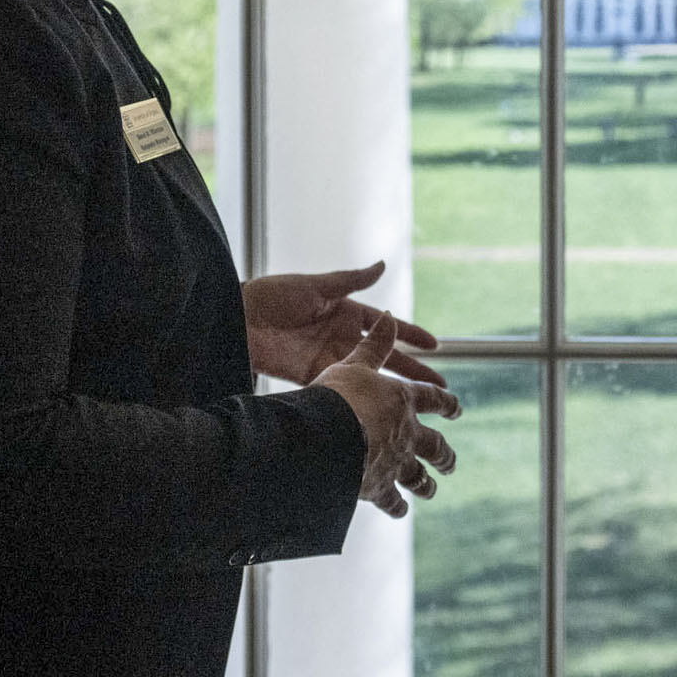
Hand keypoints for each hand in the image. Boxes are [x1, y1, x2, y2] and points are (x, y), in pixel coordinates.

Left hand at [243, 262, 441, 387]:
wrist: (237, 320)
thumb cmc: (271, 295)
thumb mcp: (315, 285)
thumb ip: (351, 280)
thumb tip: (383, 265)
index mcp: (346, 312)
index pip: (387, 325)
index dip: (411, 335)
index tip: (436, 345)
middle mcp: (342, 337)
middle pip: (386, 357)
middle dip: (413, 372)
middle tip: (440, 389)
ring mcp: (330, 359)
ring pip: (370, 376)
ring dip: (393, 390)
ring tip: (417, 406)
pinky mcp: (314, 377)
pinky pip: (344, 388)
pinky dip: (361, 399)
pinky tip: (379, 412)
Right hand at [311, 314, 460, 517]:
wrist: (328, 439)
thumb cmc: (339, 397)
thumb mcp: (355, 364)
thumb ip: (374, 345)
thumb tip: (387, 316)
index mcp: (402, 401)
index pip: (432, 399)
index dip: (446, 403)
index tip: (457, 409)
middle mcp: (406, 433)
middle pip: (434, 445)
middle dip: (444, 454)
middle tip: (451, 461)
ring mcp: (395, 462)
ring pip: (418, 476)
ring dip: (426, 483)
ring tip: (432, 489)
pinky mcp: (379, 486)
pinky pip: (392, 499)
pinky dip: (397, 505)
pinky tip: (401, 510)